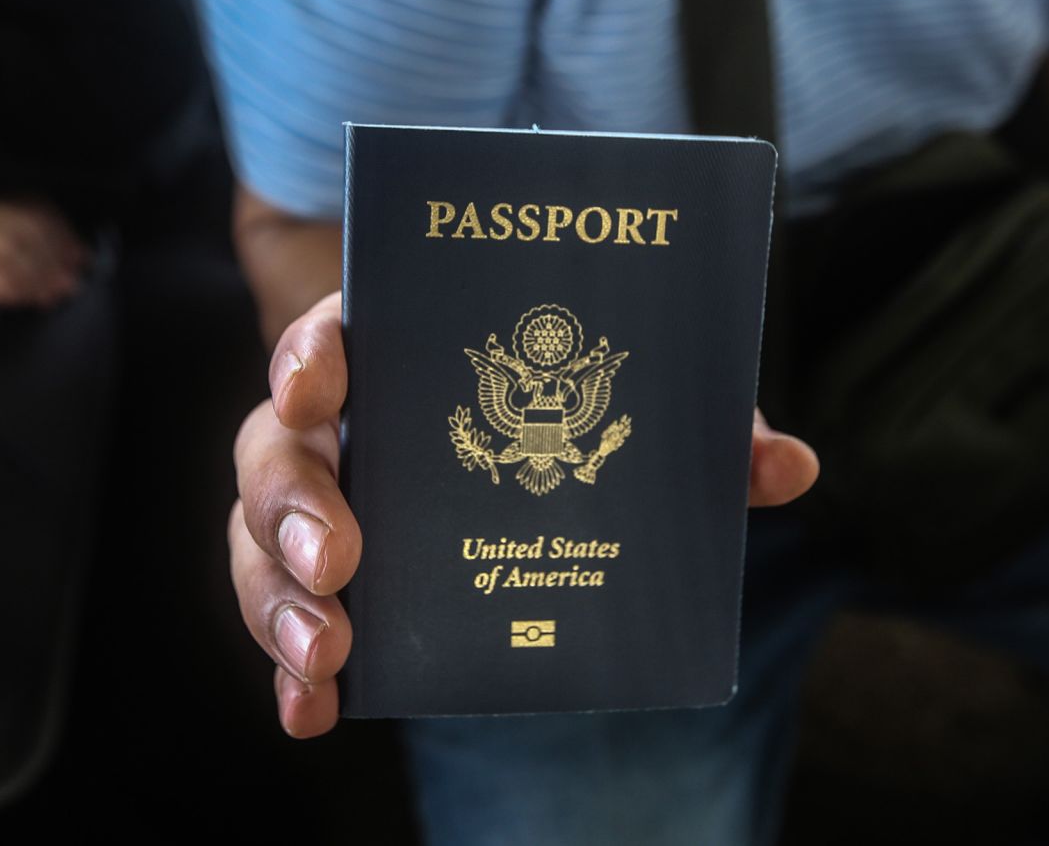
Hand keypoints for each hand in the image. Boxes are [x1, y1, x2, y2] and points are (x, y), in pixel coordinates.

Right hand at [0, 201, 85, 317]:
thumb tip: (31, 268)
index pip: (24, 207)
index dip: (60, 230)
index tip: (80, 255)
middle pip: (23, 225)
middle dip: (57, 253)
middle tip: (74, 280)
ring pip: (7, 245)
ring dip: (40, 271)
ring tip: (54, 294)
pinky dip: (9, 286)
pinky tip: (23, 300)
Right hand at [230, 292, 819, 737]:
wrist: (537, 452)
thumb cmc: (576, 414)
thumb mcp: (639, 411)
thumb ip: (700, 429)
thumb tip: (788, 468)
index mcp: (398, 355)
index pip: (331, 335)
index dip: (310, 355)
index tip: (322, 385)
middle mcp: (343, 427)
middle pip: (275, 450)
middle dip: (292, 505)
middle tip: (340, 559)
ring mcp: (325, 506)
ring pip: (260, 542)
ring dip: (279, 600)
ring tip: (329, 655)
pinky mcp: (330, 582)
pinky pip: (287, 617)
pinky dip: (291, 670)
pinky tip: (314, 713)